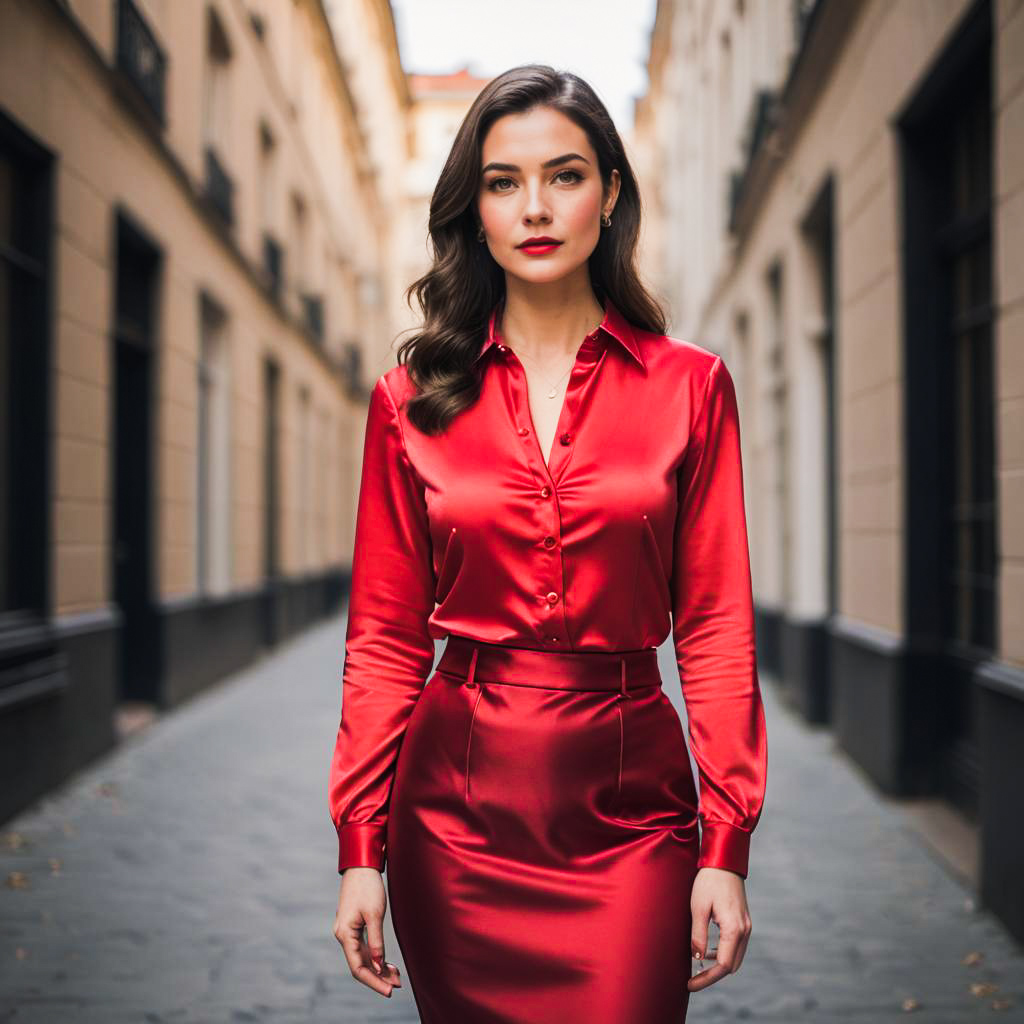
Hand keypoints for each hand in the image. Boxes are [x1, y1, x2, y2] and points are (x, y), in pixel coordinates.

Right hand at [333, 867, 403, 997]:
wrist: (361, 865)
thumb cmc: (367, 887)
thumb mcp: (375, 914)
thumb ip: (376, 941)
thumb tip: (379, 965)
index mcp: (345, 934)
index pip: (358, 967)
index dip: (373, 981)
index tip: (389, 991)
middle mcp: (343, 935)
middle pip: (360, 964)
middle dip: (379, 977)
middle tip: (398, 986)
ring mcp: (348, 930)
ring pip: (363, 957)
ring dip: (379, 968)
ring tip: (397, 977)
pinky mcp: (354, 925)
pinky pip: (364, 947)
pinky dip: (376, 956)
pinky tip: (388, 963)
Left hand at [688, 866, 751, 991]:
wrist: (724, 862)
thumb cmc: (708, 882)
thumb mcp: (698, 907)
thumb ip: (698, 935)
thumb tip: (697, 959)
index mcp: (734, 929)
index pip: (722, 965)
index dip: (706, 979)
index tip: (690, 984)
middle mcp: (744, 931)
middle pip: (731, 966)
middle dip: (713, 976)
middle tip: (692, 979)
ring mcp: (746, 926)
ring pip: (735, 958)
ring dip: (718, 965)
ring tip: (697, 967)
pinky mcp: (744, 922)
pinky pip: (736, 946)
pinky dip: (723, 953)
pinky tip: (708, 951)